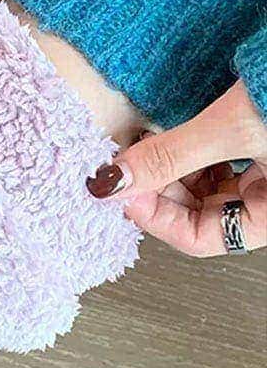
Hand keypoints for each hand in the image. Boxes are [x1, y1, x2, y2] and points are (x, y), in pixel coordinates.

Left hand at [85, 82, 266, 255]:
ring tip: (147, 145)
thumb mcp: (235, 127)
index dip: (155, 217)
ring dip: (172, 169)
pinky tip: (170, 133)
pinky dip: (189, 150)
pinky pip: (218, 160)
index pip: (201, 239)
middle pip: (200, 212)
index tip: (123, 189)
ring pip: (206, 186)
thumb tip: (116, 180)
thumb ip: (173, 154)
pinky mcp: (263, 144)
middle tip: (128, 165)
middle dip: (160, 189)